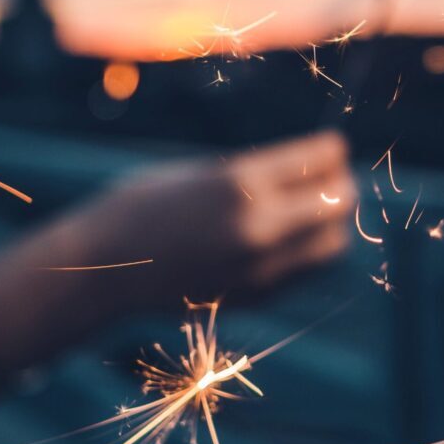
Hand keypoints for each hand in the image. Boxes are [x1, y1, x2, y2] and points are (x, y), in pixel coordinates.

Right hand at [65, 131, 355, 307]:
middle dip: (342, 185)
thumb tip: (311, 174)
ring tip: (317, 210)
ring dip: (333, 223)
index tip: (330, 147)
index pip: (321, 159)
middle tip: (333, 177)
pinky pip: (306, 270)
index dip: (331, 150)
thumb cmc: (145, 203)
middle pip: (339, 202)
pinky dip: (311, 251)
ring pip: (332, 244)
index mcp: (240, 182)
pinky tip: (294, 237)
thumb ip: (258, 175)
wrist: (101, 267)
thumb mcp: (204, 172)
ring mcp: (258, 266)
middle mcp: (257, 226)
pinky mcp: (255, 295)